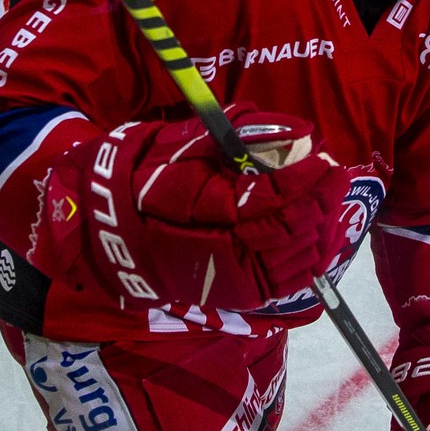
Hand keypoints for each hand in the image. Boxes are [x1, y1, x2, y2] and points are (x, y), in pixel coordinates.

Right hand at [31, 105, 350, 311]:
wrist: (93, 232)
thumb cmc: (136, 174)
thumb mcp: (179, 142)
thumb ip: (237, 137)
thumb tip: (297, 135)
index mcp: (191, 210)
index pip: (266, 200)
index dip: (302, 179)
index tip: (324, 155)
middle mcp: (208, 251)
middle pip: (285, 234)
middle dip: (319, 203)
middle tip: (335, 172)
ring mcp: (220, 281)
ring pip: (289, 264)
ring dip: (320, 231)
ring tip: (329, 197)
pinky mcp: (227, 295)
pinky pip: (281, 284)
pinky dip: (308, 260)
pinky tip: (318, 233)